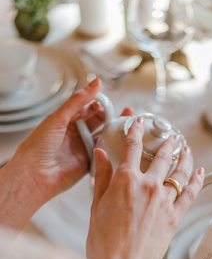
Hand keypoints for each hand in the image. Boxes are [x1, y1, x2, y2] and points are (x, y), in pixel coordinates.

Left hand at [8, 78, 131, 204]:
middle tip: (124, 113)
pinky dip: (113, 147)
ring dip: (115, 130)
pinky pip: (104, 152)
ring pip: (103, 136)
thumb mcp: (58, 118)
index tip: (110, 102)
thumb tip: (96, 83)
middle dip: (111, 116)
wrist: (35, 174)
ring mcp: (83, 147)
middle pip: (98, 121)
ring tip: (128, 124)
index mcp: (66, 120)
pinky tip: (122, 142)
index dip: (99, 103)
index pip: (87, 107)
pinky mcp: (90, 162)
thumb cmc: (39, 146)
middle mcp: (75, 133)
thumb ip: (78, 101)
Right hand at [86, 116, 204, 258]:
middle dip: (168, 143)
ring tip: (187, 148)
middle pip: (162, 157)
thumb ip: (102, 177)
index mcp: (125, 180)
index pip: (131, 147)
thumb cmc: (103, 241)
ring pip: (180, 172)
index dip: (136, 131)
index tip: (139, 122)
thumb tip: (100, 154)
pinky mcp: (175, 216)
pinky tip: (200, 172)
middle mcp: (148, 186)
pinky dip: (196, 180)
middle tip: (173, 135)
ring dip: (185, 158)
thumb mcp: (96, 205)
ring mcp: (165, 201)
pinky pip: (190, 193)